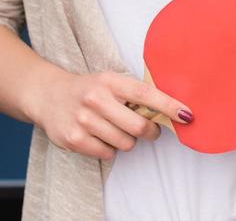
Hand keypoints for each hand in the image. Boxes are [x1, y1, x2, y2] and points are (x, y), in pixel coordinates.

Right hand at [25, 66, 191, 160]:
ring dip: (126, 140)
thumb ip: (134, 93)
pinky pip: (107, 154)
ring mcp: (83, 120)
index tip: (186, 114)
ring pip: (124, 143)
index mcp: (109, 81)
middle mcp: (96, 99)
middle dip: (149, 131)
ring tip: (115, 128)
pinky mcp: (74, 140)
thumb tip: (169, 110)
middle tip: (149, 129)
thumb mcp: (110, 81)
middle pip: (138, 126)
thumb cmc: (89, 89)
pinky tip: (100, 136)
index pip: (145, 93)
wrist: (48, 95)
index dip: (168, 105)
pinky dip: (109, 149)